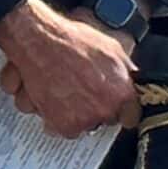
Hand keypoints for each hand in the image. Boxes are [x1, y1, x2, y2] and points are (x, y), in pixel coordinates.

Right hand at [0, 0, 140, 138]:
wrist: (35, 40)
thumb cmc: (69, 39)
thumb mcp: (110, 47)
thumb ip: (125, 71)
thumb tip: (132, 79)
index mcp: (123, 93)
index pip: (132, 116)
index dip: (122, 108)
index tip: (115, 105)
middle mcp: (105, 109)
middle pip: (105, 119)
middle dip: (95, 106)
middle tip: (80, 88)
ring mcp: (83, 119)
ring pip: (82, 124)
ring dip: (73, 112)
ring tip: (62, 90)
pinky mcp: (61, 124)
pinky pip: (61, 128)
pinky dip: (53, 115)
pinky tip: (49, 96)